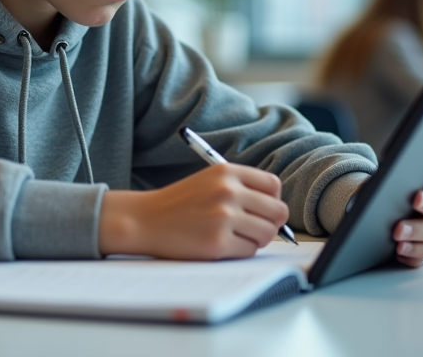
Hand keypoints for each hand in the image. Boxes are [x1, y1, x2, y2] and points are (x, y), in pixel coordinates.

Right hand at [98, 163, 289, 260]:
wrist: (145, 219)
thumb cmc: (179, 203)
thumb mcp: (209, 181)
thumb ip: (241, 187)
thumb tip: (278, 211)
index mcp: (227, 172)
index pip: (273, 185)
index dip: (273, 200)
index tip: (263, 210)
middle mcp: (227, 191)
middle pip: (277, 211)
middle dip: (271, 224)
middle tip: (255, 229)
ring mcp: (223, 217)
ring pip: (266, 234)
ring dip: (256, 239)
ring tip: (236, 237)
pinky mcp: (217, 243)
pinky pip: (249, 250)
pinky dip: (240, 251)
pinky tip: (222, 245)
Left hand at [391, 176, 422, 267]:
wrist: (386, 214)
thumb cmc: (394, 192)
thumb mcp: (392, 181)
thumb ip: (391, 177)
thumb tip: (369, 183)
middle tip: (416, 201)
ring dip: (417, 234)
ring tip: (398, 233)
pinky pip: (422, 255)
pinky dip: (411, 253)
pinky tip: (399, 250)